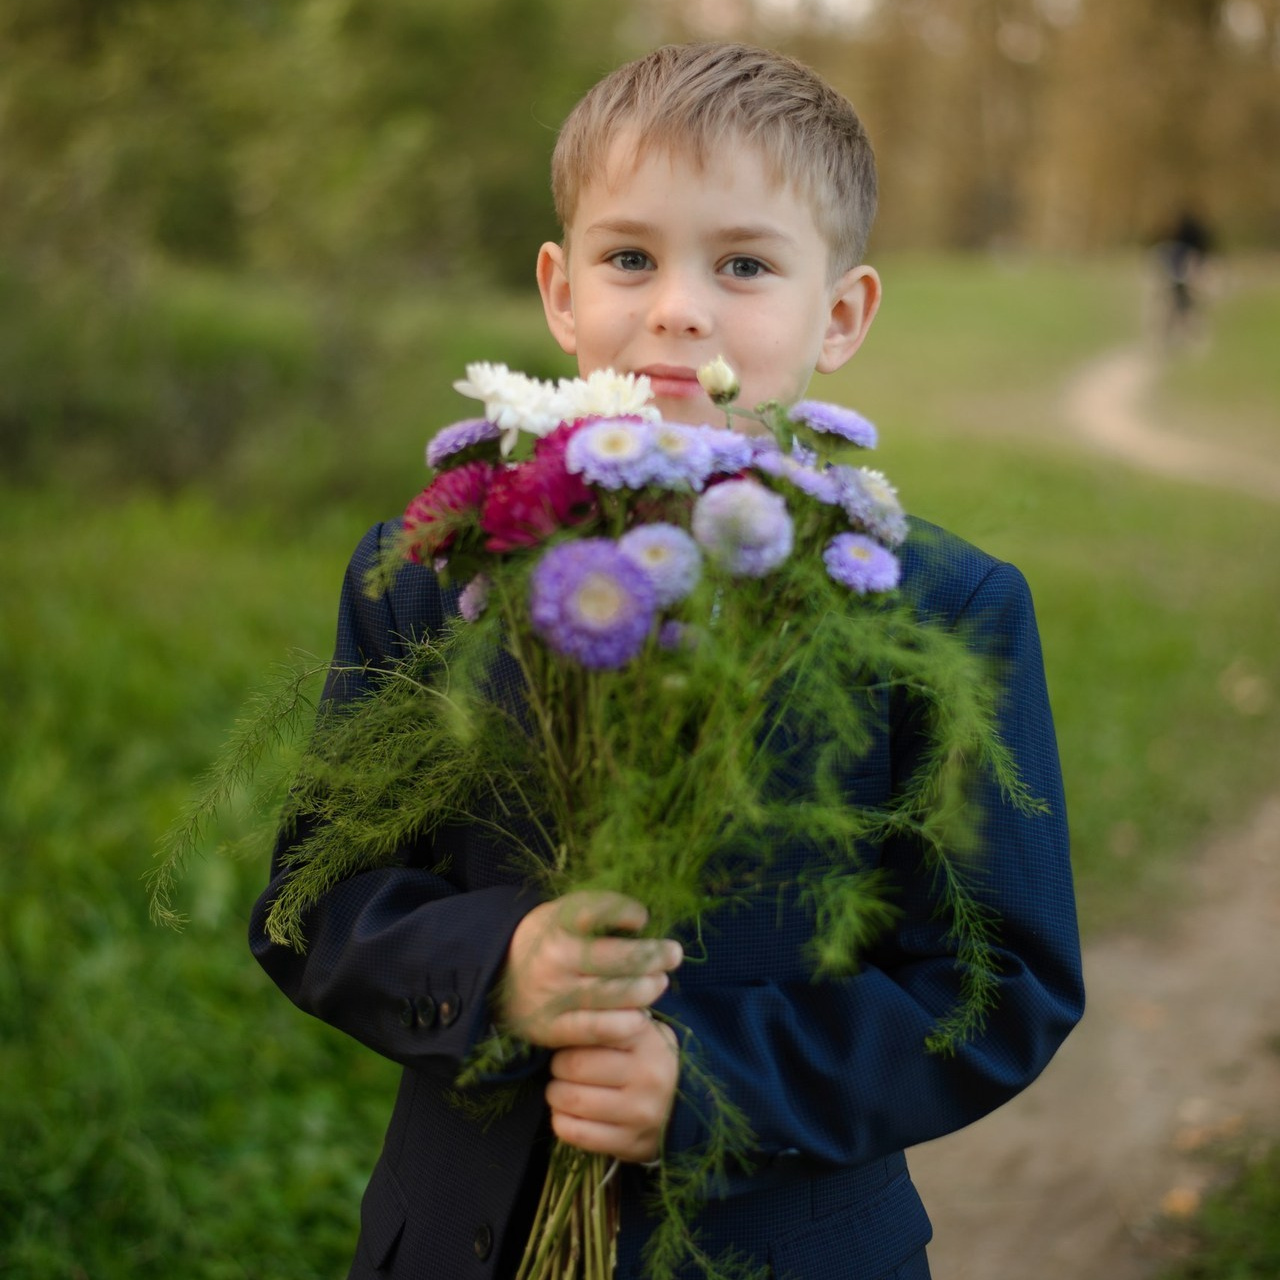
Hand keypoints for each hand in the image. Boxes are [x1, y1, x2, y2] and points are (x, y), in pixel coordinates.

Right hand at [499, 891, 682, 1049]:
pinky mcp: (551, 1029)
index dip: (625, 912)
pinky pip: (598, 1030)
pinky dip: (626, 1024)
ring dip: (646, 989)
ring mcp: (551, 996)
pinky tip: (642, 1017)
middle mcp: (553, 958)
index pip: (596, 910)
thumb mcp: (559, 916)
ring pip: (613, 994)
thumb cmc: (545, 942)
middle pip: (616, 958)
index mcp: (553, 923)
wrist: (493, 978)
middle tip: (674, 954)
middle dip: (653, 956)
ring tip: (660, 982)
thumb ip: (596, 913)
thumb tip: (646, 921)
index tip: (642, 917)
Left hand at [546, 1014, 679, 1162]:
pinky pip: (576, 1133)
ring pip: (571, 1100)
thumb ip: (607, 1017)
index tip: (570, 1040)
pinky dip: (561, 1121)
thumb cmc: (644, 1059)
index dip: (569, 1036)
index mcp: (647, 1039)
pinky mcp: (631, 1143)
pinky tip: (567, 1114)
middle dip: (558, 1067)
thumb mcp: (636, 1028)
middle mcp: (648, 1076)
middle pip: (574, 1066)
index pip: (590, 1031)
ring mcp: (641, 1113)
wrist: (680, 1107)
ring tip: (562, 1089)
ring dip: (555, 1094)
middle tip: (561, 1068)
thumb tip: (565, 1011)